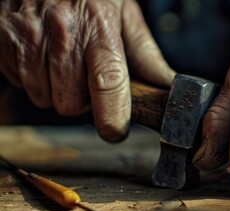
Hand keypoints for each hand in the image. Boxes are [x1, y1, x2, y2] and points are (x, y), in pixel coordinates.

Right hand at [0, 0, 173, 141]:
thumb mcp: (124, 13)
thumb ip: (144, 52)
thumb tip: (165, 84)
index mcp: (98, 26)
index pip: (108, 84)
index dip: (113, 117)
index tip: (116, 130)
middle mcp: (61, 33)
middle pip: (71, 104)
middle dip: (81, 101)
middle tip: (86, 77)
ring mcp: (27, 36)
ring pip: (43, 98)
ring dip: (56, 90)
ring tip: (62, 61)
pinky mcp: (2, 40)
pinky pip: (18, 82)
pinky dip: (32, 76)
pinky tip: (42, 54)